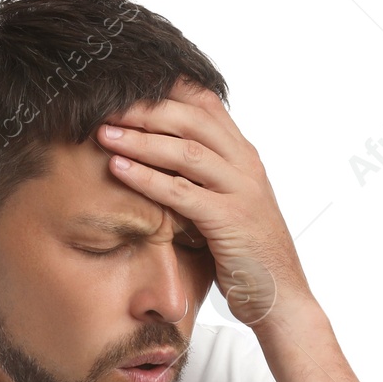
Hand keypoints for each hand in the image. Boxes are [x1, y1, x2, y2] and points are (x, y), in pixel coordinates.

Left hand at [93, 77, 312, 325]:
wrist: (280, 297)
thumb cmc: (246, 254)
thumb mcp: (226, 205)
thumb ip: (202, 179)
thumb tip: (160, 161)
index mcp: (243, 155)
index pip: (206, 104)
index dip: (167, 89)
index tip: (127, 84)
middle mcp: (245, 165)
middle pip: (192, 119)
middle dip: (145, 109)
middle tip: (105, 104)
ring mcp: (240, 190)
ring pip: (185, 150)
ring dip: (140, 139)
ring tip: (103, 132)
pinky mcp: (230, 220)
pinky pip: (182, 191)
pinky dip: (146, 177)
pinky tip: (118, 169)